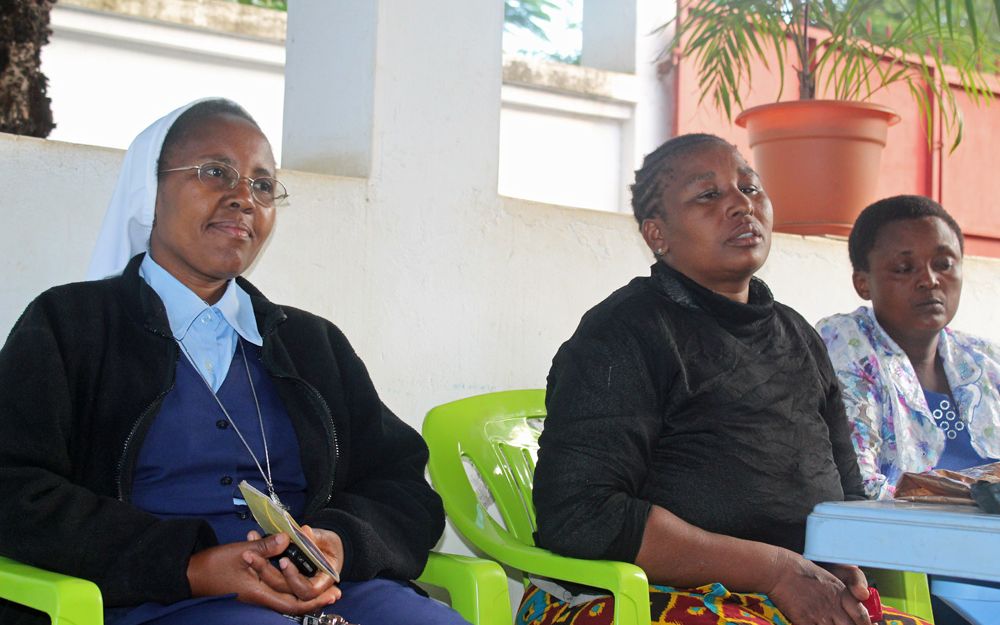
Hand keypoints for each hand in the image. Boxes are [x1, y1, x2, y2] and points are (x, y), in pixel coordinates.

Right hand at [187, 535, 339, 614]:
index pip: (291, 604)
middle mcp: (260, 598)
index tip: (331, 596)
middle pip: (292, 603)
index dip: (313, 603)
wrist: (190, 575)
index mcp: (259, 593)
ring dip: (304, 589)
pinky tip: (297, 573)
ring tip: (323, 584)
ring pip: (285, 596)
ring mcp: (256, 594)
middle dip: (315, 599)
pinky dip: (289, 583)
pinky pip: (275, 589)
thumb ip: (266, 547)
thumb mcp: (241, 552)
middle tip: (336, 592)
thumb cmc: (212, 566)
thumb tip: (288, 539)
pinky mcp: (252, 588)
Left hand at [242, 528, 343, 601]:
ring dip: (259, 568)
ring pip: (273, 584)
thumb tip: (304, 531)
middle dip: (266, 572)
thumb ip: (315, 538)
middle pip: (284, 589)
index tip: (284, 561)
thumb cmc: (330, 545)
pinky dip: (260, 562)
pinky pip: (269, 576)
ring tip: (248, 551)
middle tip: (253, 555)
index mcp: (322, 580)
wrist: (326, 547)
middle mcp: (306, 586)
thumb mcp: (326, 539)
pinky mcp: (282, 578)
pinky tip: (251, 548)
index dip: (294, 577)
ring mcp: (292, 584)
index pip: (307, 590)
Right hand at [764, 552, 870, 624]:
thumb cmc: (801, 571)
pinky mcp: (805, 622)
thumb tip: (856, 602)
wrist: (779, 570)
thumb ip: (843, 593)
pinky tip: (816, 624)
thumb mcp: (828, 577)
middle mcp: (833, 606)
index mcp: (841, 593)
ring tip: (831, 624)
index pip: (862, 616)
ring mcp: (820, 616)